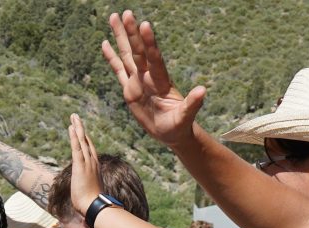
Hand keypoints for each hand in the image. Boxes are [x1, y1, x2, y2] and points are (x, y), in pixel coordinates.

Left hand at [67, 113, 101, 217]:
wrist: (94, 206)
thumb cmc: (92, 204)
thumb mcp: (89, 193)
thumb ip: (87, 190)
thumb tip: (84, 195)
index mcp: (95, 168)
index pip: (90, 150)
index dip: (85, 139)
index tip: (81, 130)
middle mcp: (92, 162)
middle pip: (86, 141)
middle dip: (81, 129)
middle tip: (76, 117)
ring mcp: (87, 163)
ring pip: (82, 141)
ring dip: (77, 128)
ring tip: (73, 116)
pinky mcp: (80, 165)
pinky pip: (76, 147)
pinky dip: (74, 137)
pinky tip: (71, 127)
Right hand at [103, 11, 205, 147]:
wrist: (171, 132)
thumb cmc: (179, 126)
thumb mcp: (185, 117)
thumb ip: (192, 104)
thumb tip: (202, 91)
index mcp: (161, 81)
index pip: (154, 58)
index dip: (149, 43)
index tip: (145, 25)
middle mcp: (148, 76)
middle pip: (138, 51)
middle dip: (132, 33)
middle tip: (127, 13)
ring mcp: (138, 81)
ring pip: (127, 55)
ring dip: (121, 36)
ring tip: (114, 16)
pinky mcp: (129, 89)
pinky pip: (118, 70)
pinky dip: (112, 57)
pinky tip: (105, 43)